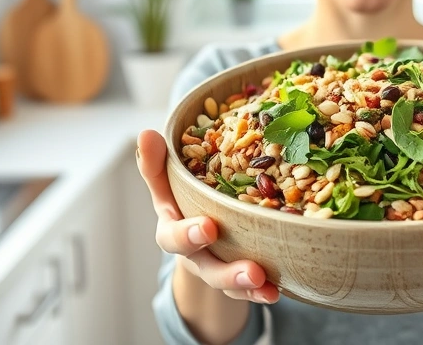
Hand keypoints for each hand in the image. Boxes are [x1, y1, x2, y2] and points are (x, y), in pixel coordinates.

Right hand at [136, 129, 280, 303]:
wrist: (196, 231)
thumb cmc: (182, 198)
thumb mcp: (167, 183)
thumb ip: (157, 164)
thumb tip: (145, 133)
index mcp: (173, 229)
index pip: (174, 236)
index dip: (188, 234)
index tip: (208, 228)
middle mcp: (194, 255)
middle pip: (207, 268)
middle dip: (227, 272)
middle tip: (251, 270)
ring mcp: (216, 268)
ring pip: (229, 282)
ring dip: (248, 286)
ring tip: (268, 287)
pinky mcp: (237, 278)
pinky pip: (248, 288)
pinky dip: (261, 290)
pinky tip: (277, 290)